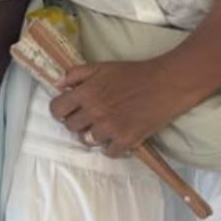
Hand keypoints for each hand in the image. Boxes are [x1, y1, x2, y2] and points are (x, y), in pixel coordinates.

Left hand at [51, 59, 184, 157]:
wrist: (164, 85)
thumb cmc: (131, 73)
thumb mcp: (99, 67)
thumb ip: (74, 74)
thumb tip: (57, 85)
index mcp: (85, 93)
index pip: (57, 110)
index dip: (60, 110)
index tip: (68, 109)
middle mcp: (94, 113)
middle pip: (70, 127)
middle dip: (76, 121)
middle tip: (88, 116)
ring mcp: (109, 128)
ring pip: (87, 140)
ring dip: (93, 134)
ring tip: (103, 126)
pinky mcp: (126, 140)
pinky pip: (109, 152)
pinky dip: (111, 147)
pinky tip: (116, 136)